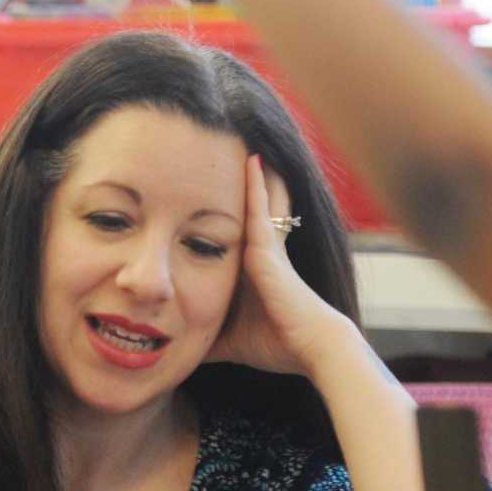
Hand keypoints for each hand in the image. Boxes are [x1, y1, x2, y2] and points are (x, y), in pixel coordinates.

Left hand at [207, 155, 350, 376]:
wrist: (313, 348)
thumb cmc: (280, 345)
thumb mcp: (231, 340)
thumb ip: (208, 339)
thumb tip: (178, 351)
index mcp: (259, 270)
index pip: (242, 232)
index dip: (234, 209)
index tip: (216, 189)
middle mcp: (266, 252)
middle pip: (252, 209)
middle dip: (243, 183)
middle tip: (230, 148)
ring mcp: (269, 248)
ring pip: (256, 202)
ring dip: (249, 174)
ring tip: (238, 139)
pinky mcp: (270, 251)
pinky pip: (259, 211)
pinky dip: (255, 185)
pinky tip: (251, 159)